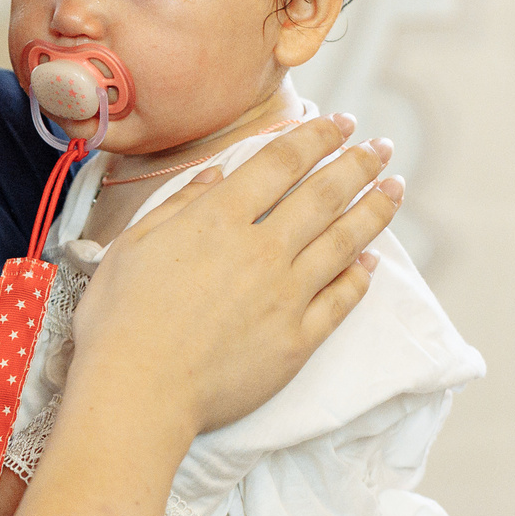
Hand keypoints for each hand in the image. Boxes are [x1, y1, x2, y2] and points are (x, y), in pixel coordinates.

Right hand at [74, 116, 402, 435]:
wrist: (138, 391)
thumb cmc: (121, 320)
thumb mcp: (132, 246)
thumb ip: (179, 204)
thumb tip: (217, 175)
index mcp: (219, 220)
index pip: (282, 163)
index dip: (318, 136)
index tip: (342, 124)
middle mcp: (262, 250)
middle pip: (324, 195)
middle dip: (358, 165)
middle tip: (380, 148)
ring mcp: (286, 297)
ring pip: (343, 242)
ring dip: (374, 211)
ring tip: (394, 190)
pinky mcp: (298, 341)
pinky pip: (341, 301)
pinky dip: (360, 277)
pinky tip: (372, 261)